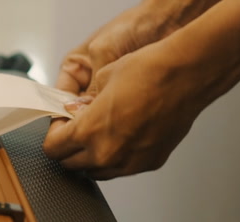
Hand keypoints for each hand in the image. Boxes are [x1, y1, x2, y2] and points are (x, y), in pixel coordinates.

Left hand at [44, 0, 239, 179]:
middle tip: (74, 125)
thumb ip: (82, 102)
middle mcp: (109, 153)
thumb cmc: (148, 69)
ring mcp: (131, 161)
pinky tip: (123, 131)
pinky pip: (123, 166)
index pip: (54, 148)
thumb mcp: (103, 77)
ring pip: (98, 170)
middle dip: (68, 145)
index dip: (53, 132)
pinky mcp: (151, 161)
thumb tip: (74, 111)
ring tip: (99, 128)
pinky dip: (116, 154)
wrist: (187, 72)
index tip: (59, 122)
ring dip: (91, 153)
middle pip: (72, 164)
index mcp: (90, 131)